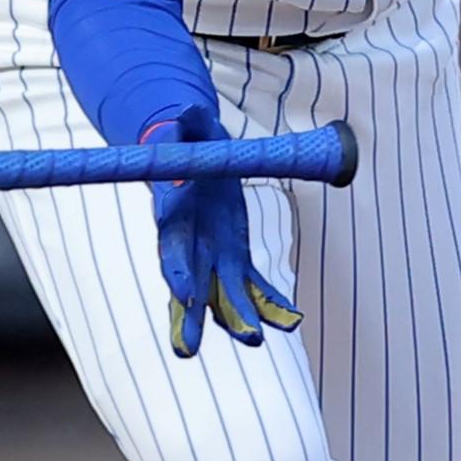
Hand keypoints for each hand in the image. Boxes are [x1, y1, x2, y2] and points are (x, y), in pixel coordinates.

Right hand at [146, 105, 300, 359]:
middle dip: (189, 316)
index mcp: (173, 214)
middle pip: (188, 284)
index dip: (175, 270)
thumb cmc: (188, 137)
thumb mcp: (191, 126)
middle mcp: (189, 242)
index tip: (183, 295)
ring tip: (255, 340)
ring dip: (236, 318)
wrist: (194, 154)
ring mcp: (212, 254)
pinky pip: (253, 286)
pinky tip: (290, 320)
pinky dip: (271, 304)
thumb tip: (188, 111)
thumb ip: (189, 123)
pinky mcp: (235, 255)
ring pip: (221, 294)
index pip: (170, 247)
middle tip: (187, 350)